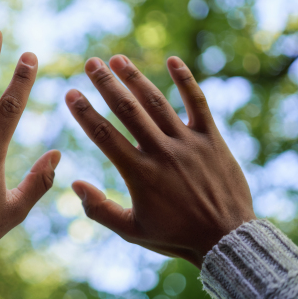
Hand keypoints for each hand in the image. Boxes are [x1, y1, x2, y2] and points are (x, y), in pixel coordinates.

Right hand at [66, 55, 254, 267]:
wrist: (226, 239)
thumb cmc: (175, 236)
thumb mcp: (132, 231)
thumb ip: (99, 210)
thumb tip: (75, 184)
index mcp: (140, 174)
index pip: (105, 135)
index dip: (85, 112)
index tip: (70, 93)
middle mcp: (162, 152)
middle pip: (128, 110)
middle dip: (107, 84)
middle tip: (91, 63)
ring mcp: (188, 143)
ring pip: (158, 102)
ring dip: (136, 78)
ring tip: (118, 59)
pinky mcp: (212, 139)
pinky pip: (198, 104)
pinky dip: (186, 81)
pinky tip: (173, 60)